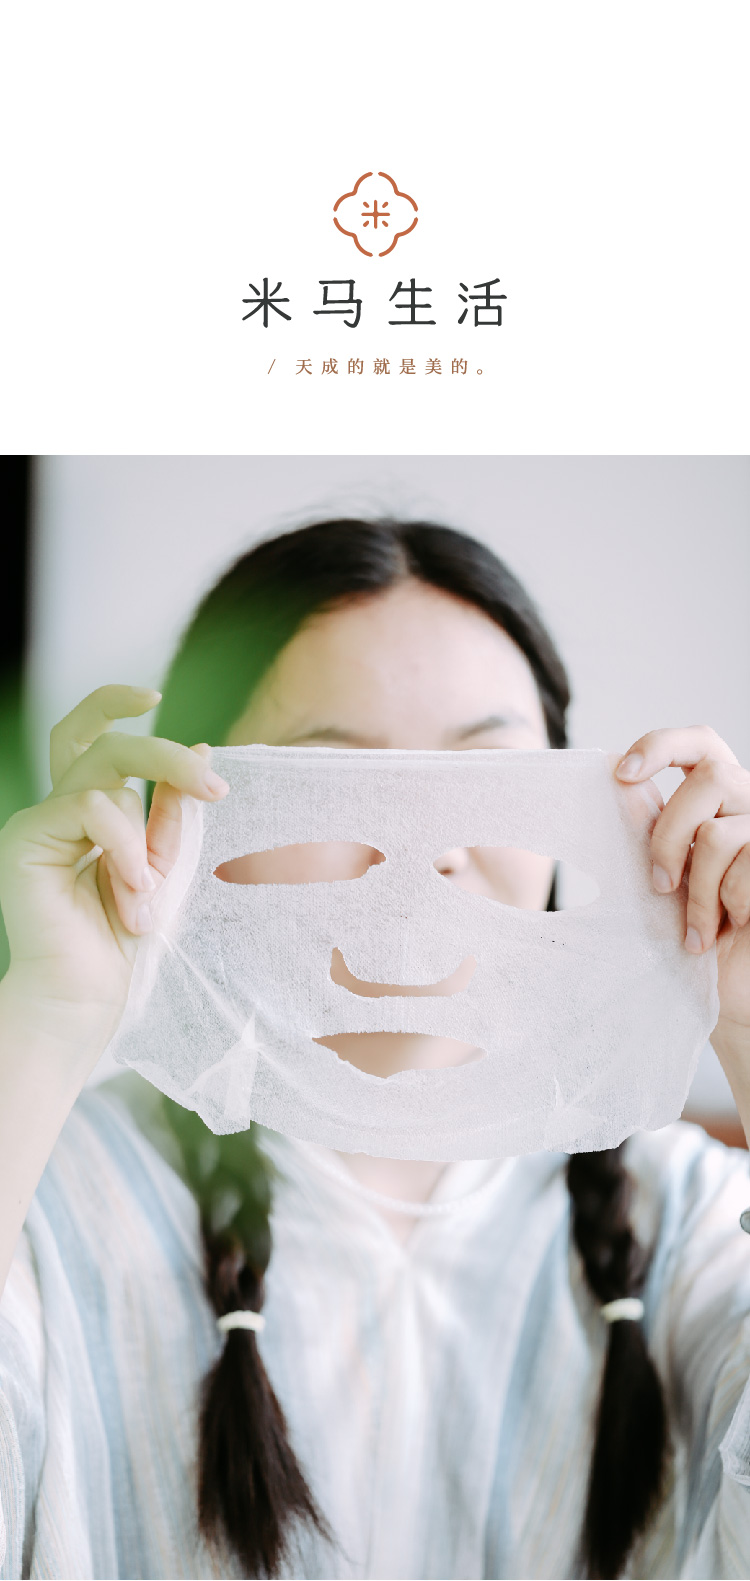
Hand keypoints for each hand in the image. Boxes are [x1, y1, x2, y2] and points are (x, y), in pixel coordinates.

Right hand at [0, 684, 228, 1063]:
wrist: (83, 995)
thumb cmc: (120, 940)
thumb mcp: (161, 863)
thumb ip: (172, 811)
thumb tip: (203, 748)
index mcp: (84, 811)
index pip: (86, 736)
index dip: (110, 703)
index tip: (154, 694)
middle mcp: (56, 809)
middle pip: (103, 742)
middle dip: (165, 754)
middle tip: (215, 785)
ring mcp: (37, 821)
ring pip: (105, 774)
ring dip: (145, 836)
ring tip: (147, 894)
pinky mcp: (25, 838)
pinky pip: (92, 810)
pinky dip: (125, 848)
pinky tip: (131, 892)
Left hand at [615, 726, 749, 1060]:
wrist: (728, 988)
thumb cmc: (691, 934)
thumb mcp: (663, 875)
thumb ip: (649, 828)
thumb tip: (620, 782)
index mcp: (721, 800)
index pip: (701, 743)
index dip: (664, 745)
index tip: (622, 774)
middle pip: (712, 775)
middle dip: (670, 832)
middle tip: (658, 885)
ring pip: (717, 832)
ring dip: (696, 889)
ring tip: (693, 928)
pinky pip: (742, 866)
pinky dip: (720, 906)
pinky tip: (722, 933)